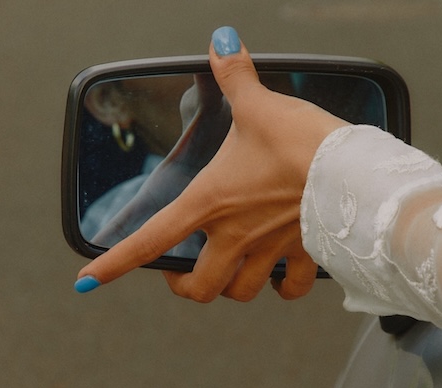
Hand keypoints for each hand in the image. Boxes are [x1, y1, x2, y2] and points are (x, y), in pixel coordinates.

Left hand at [75, 26, 348, 300]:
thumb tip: (223, 41)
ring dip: (233, 286)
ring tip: (232, 271)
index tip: (89, 279)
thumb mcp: (260, 105)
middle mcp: (236, 234)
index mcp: (211, 202)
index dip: (114, 263)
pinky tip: (283, 275)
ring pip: (241, 292)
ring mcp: (270, 249)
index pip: (151, 239)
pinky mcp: (304, 253)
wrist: (352, 173)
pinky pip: (290, 288)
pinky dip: (284, 288)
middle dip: (186, 286)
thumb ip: (235, 77)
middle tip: (184, 272)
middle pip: (199, 288)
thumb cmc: (301, 143)